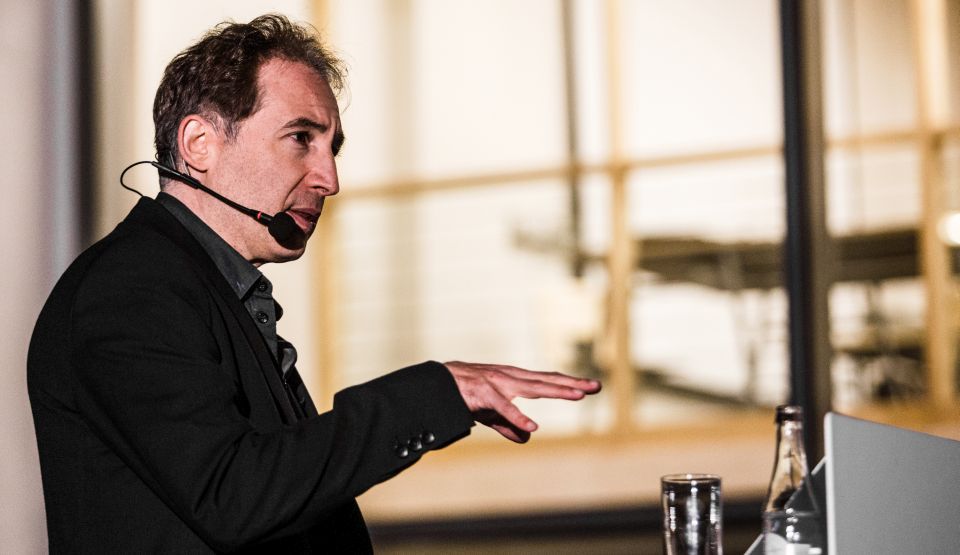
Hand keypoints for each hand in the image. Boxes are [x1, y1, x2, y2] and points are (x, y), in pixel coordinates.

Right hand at [444, 361, 600, 442]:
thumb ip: (509, 425)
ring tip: (577, 395)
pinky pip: (503, 407)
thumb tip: (527, 438)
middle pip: (547, 381)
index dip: (569, 384)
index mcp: (514, 381)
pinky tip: (532, 427)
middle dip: (572, 384)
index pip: (547, 381)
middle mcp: (510, 378)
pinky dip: (517, 417)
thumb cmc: (465, 395)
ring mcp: (498, 383)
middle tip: (596, 386)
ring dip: (556, 391)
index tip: (592, 386)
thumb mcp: (490, 414)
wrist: (437, 384)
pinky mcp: (483, 394)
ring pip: (532, 387)